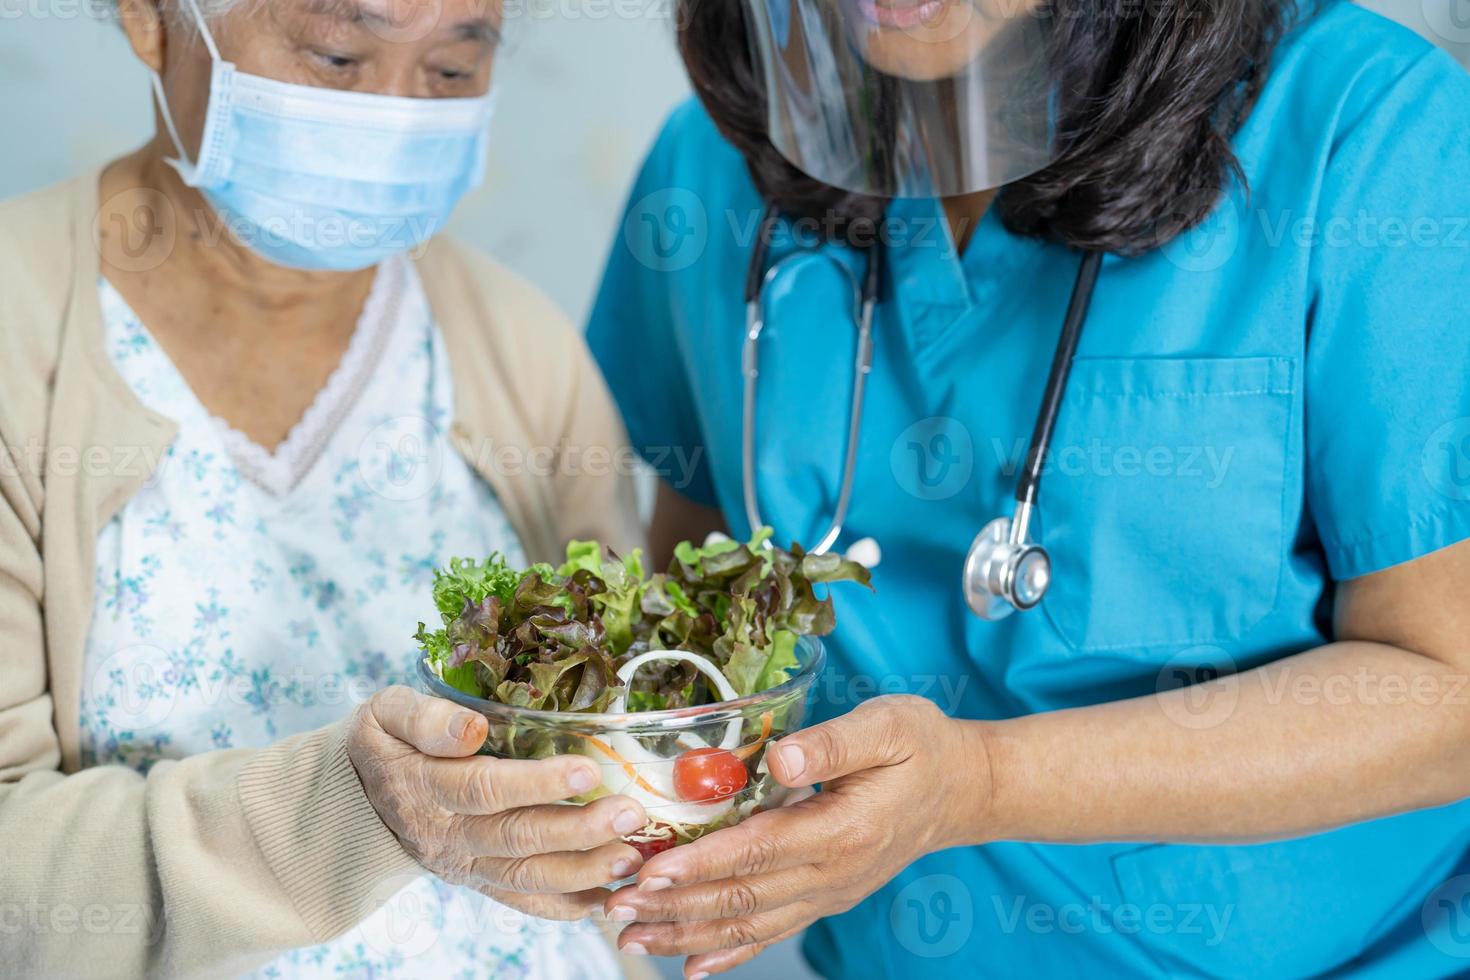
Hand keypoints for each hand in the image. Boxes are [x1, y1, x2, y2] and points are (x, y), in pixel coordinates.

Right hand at [347, 686, 647, 918]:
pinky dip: (566, 905)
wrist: (356, 798)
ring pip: (526, 876)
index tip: (586, 768)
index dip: (537, 783)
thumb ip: (424, 718)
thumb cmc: (384, 742)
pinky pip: (523, 900)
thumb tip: (472, 728)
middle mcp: (446, 835)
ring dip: (583, 870)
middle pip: (516, 838)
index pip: (486, 788)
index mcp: (424, 787)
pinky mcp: (478, 880)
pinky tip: (609, 897)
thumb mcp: (385, 713)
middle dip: (578, 830)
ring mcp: (464, 865)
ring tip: (632, 857)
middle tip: (629, 813)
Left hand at [603, 695, 989, 975]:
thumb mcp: (889, 726)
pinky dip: (729, 953)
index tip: (654, 868)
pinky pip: (772, 933)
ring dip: (687, 933)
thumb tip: (781, 759)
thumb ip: (834, 743)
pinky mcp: (825, 897)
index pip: (760, 851)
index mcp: (844, 828)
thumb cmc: (923, 747)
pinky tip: (691, 967)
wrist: (964, 789)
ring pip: (749, 923)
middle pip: (743, 897)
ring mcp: (829, 892)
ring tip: (632, 936)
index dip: (703, 862)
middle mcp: (833, 872)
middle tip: (616, 904)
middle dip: (674, 904)